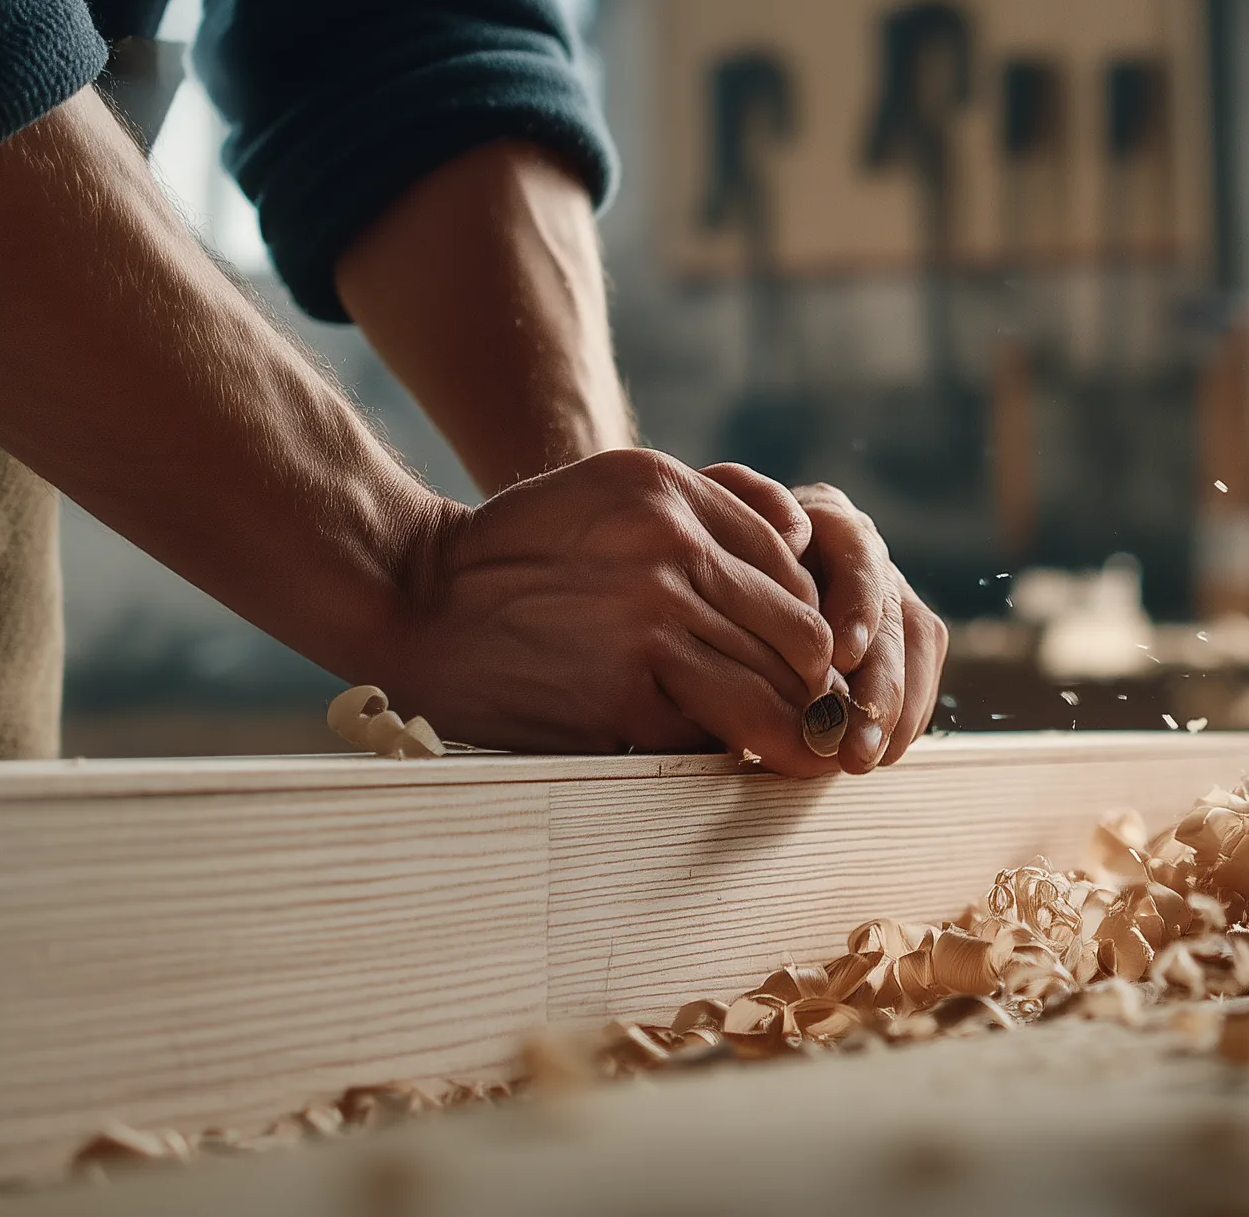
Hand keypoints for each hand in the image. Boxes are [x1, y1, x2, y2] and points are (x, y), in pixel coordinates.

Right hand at [373, 449, 842, 769]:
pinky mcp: (623, 696)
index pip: (794, 569)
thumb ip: (712, 508)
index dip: (816, 626)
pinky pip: (709, 733)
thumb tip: (806, 546)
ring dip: (795, 733)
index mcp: (672, 493)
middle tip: (834, 724)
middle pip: (800, 636)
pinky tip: (720, 758)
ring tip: (807, 756)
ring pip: (771, 692)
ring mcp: (650, 623)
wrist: (415, 600)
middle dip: (821, 690)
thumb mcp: (614, 489)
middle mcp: (672, 549)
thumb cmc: (523, 553)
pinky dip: (721, 750)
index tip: (821, 664)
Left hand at [703, 471, 945, 772]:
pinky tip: (879, 751)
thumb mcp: (707, 543)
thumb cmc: (699, 570)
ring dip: (895, 708)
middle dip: (879, 682)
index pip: (857, 553)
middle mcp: (866, 555)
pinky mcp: (898, 640)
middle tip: (853, 738)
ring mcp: (888, 597)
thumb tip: (792, 540)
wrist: (708, 585)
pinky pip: (919, 674)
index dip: (857, 604)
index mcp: (825, 519)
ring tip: (864, 757)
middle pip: (892, 611)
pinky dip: (903, 716)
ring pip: (914, 645)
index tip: (844, 653)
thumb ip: (745, 539)